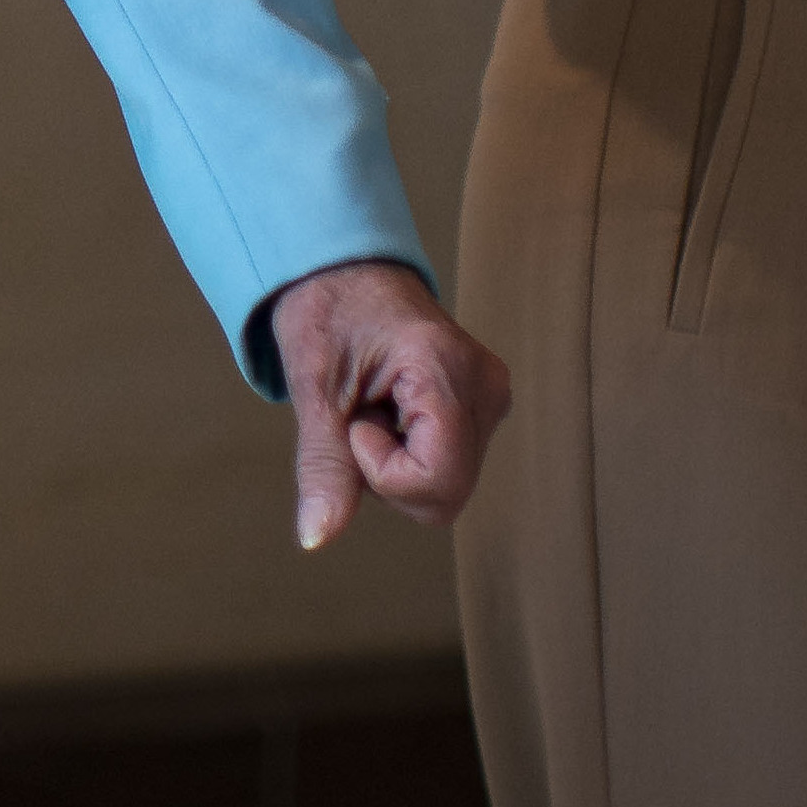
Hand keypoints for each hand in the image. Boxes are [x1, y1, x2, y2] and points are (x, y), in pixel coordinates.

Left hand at [269, 259, 507, 547]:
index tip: (357, 422)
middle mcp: (486, 388)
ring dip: (398, 464)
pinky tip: (393, 413)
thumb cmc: (326, 312)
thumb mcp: (314, 390)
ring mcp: (492, 399)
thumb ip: (325, 466)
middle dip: (389, 474)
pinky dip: (411, 453)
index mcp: (446, 370)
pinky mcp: (484, 408)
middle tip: (362, 414)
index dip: (384, 472)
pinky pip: (449, 466)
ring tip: (377, 407)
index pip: (437, 478)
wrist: (341, 267)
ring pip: (448, 488)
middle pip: (445, 494)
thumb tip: (316, 539)